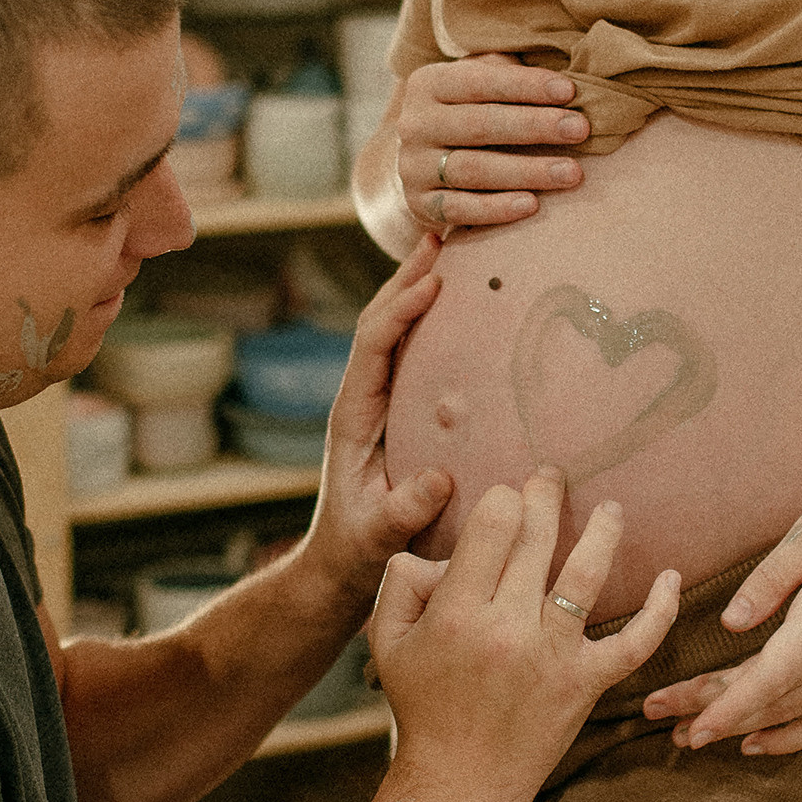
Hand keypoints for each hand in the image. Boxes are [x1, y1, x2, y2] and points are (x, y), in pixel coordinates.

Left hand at [303, 238, 455, 592]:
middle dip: (408, 276)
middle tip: (443, 234)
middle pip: (380, 320)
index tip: (433, 282)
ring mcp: (378, 400)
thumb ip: (405, 510)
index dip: (399, 311)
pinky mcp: (397, 410)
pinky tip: (461, 301)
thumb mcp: (380, 536)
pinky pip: (412, 352)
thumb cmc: (359, 552)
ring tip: (452, 247)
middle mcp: (362, 397)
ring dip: (418, 287)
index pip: (371, 345)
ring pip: (395, 329)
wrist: (340, 566)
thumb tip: (438, 480)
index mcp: (354, 414)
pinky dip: (432, 318)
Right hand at [371, 471, 680, 791]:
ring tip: (610, 508)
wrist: (460, 783)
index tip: (507, 498)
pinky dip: (660, 610)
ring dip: (603, 531)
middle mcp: (506, 628)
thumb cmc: (422, 706)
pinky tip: (672, 576)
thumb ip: (402, 582)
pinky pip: (635, 642)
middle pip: (537, 538)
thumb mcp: (389, 641)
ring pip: (587, 575)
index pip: (493, 526)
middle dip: (546, 495)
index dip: (503, 500)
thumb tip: (441, 549)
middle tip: (552, 477)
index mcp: (457, 612)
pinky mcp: (586, 684)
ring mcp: (552, 656)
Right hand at [397, 54, 590, 233]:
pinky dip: (497, 209)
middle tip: (580, 129)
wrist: (426, 164)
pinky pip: (460, 209)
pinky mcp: (420, 205)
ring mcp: (413, 167)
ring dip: (526, 171)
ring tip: (571, 172)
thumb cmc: (472, 113)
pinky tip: (533, 205)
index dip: (525, 86)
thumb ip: (508, 72)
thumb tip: (564, 80)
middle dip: (534, 126)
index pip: (480, 81)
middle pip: (479, 125)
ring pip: (473, 169)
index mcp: (428, 84)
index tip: (569, 91)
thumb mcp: (480, 82)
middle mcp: (414, 124)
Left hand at [642, 486, 801, 759]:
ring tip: (690, 735)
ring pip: (793, 714)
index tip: (689, 723)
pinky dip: (792, 738)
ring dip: (741, 728)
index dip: (725, 705)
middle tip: (659, 717)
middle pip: (769, 698)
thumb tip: (731, 622)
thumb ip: (772, 575)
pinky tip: (756, 744)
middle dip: (710, 711)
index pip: (769, 675)